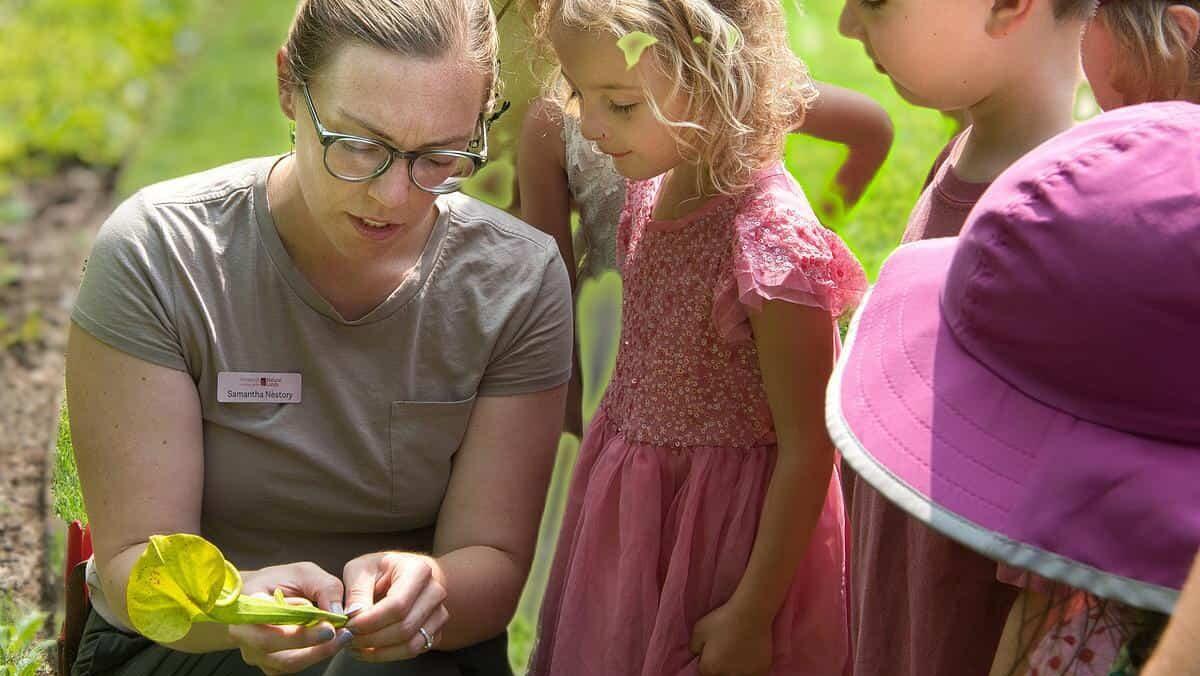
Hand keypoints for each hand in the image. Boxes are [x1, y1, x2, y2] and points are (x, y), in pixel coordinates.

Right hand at [228, 562, 348, 674]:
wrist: (261, 595)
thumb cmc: (280, 581)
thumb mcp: (304, 573)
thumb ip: (323, 587)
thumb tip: (337, 613)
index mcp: (245, 607)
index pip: (267, 625)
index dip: (297, 633)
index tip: (328, 629)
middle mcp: (245, 636)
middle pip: (279, 653)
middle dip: (314, 646)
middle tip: (343, 634)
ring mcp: (256, 654)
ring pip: (288, 663)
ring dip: (319, 652)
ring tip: (342, 636)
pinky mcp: (269, 664)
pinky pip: (294, 665)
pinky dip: (315, 654)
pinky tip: (330, 640)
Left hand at [341, 552, 450, 661]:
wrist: (405, 576)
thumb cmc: (381, 570)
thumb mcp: (362, 569)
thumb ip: (356, 592)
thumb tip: (353, 616)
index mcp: (418, 570)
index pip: (397, 605)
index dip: (370, 621)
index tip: (348, 626)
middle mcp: (435, 592)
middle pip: (405, 628)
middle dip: (371, 638)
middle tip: (347, 637)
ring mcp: (439, 613)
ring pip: (410, 644)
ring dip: (378, 651)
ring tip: (355, 645)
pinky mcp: (437, 631)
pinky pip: (413, 651)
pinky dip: (387, 655)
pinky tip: (368, 649)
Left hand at [689, 601, 773, 675]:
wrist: (750, 614)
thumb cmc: (722, 620)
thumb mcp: (698, 630)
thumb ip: (694, 647)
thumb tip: (698, 655)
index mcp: (710, 669)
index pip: (704, 673)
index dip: (706, 663)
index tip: (711, 655)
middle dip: (719, 668)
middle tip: (724, 654)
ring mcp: (746, 675)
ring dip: (735, 670)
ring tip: (736, 657)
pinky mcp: (761, 670)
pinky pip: (752, 674)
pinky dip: (750, 669)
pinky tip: (749, 658)